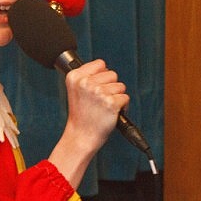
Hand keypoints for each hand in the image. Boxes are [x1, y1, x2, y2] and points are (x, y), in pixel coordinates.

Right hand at [48, 60, 128, 187]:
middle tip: (99, 101)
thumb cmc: (82, 115)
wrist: (81, 136)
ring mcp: (98, 92)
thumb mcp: (76, 90)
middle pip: (112, 74)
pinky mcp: (111, 103)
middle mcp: (85, 83)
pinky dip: (122, 106)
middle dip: (110, 87)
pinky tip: (111, 113)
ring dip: (116, 97)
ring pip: (120, 86)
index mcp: (74, 77)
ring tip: (104, 108)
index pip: (100, 64)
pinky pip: (125, 98)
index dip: (101, 76)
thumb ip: (87, 76)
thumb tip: (105, 68)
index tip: (94, 88)